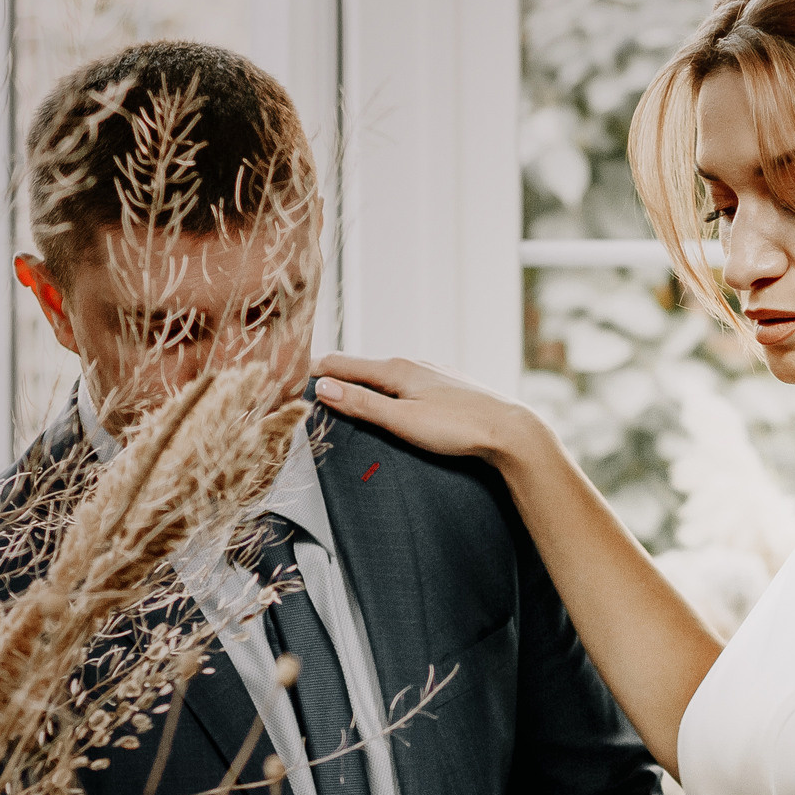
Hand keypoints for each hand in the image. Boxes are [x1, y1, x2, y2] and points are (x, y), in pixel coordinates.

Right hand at [313, 354, 545, 466]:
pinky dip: (383, 389)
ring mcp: (430, 374)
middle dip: (332, 375)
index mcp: (396, 369)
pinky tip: (386, 399)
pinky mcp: (445, 387)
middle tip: (303, 385)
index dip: (312, 370)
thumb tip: (323, 387)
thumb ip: (362, 405)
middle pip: (360, 368)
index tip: (284, 376)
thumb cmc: (459, 428)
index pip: (341, 363)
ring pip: (383, 376)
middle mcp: (411, 364)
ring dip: (358, 383)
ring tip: (337, 392)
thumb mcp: (402, 421)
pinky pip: (403, 384)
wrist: (510, 431)